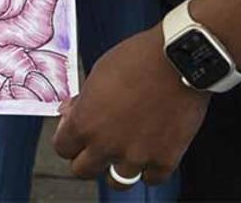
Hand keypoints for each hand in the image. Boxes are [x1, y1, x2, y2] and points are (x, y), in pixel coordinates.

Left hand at [52, 27, 209, 187]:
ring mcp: (136, 155)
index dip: (68, 139)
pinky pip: (151, 178)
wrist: (178, 58)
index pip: (62, 148)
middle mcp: (106, 144)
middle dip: (87, 157)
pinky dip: (149, 168)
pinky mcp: (165, 159)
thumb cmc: (137, 59)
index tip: (76, 132)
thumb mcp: (97, 74)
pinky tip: (150, 151)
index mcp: (84, 122)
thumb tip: (70, 112)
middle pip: (82, 170)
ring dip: (118, 166)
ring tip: (125, 148)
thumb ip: (83, 101)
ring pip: (116, 182)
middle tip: (97, 144)